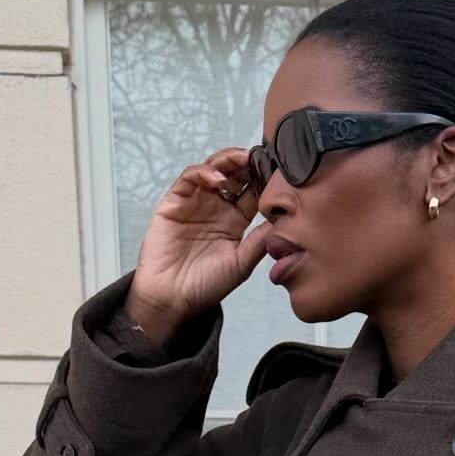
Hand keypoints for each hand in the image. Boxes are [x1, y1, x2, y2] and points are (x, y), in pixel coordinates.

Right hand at [125, 146, 275, 338]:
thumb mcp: (241, 264)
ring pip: (213, 170)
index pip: (252, 192)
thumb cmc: (205, 286)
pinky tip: (218, 180)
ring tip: (243, 159)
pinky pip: (189, 178)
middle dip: (248, 163)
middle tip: (262, 157)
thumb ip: (259, 242)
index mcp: (235, 221)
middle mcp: (216, 208)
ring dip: (228, 161)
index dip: (263, 180)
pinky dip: (204, 173)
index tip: (279, 173)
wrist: (172, 298)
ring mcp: (195, 202)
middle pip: (234, 175)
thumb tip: (282, 221)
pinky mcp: (175, 201)